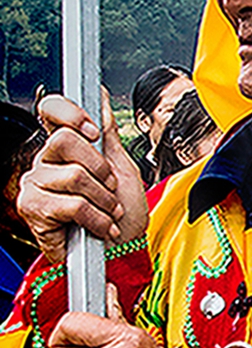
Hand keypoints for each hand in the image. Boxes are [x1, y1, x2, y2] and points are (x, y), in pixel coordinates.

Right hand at [20, 94, 148, 264]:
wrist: (121, 251)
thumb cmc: (121, 212)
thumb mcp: (122, 166)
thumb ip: (108, 132)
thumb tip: (99, 95)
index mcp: (64, 147)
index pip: (50, 109)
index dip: (70, 112)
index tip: (93, 131)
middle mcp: (45, 162)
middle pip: (65, 141)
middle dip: (100, 168)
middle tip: (111, 187)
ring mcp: (36, 184)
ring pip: (74, 175)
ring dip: (103, 199)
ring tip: (109, 212)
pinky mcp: (33, 209)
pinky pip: (71, 204)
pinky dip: (96, 218)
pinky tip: (102, 226)